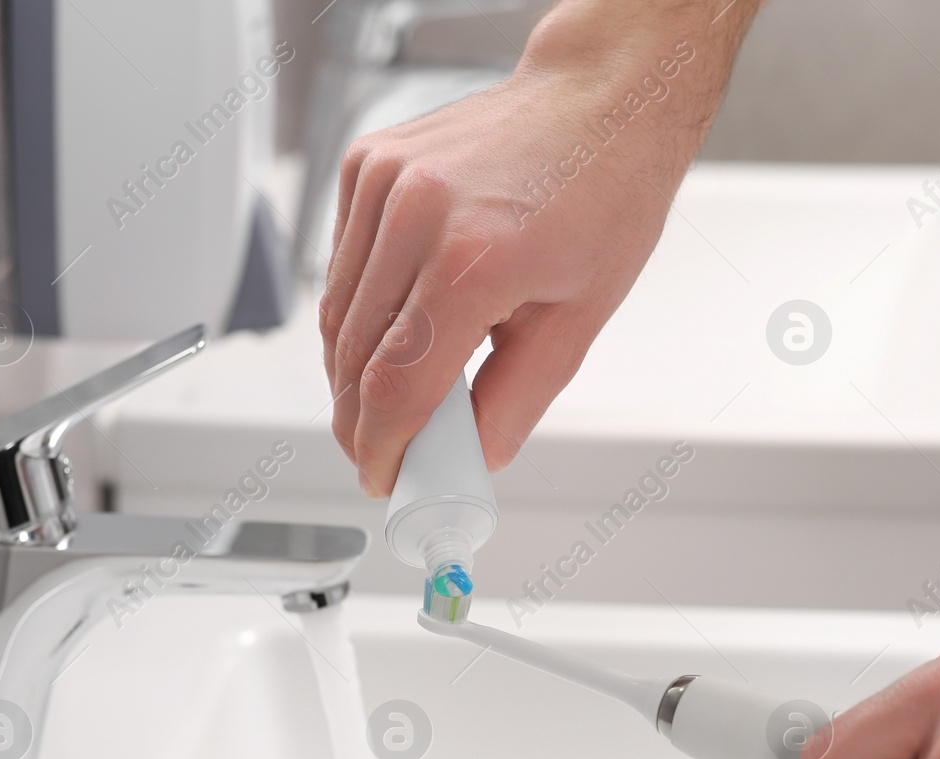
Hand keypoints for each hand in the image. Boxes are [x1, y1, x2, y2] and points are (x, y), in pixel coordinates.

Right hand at [319, 0, 759, 495]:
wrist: (601, 100)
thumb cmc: (604, 191)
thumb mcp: (580, 318)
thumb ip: (517, 400)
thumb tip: (473, 456)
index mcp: (474, 257)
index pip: (395, 385)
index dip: (382, 448)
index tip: (385, 478)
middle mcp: (416, 211)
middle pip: (351, 357)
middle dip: (364, 420)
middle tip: (393, 453)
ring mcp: (383, 181)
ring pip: (334, 314)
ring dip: (356, 371)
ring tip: (402, 394)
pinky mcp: (366, 165)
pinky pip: (341, 265)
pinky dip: (360, 309)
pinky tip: (402, 319)